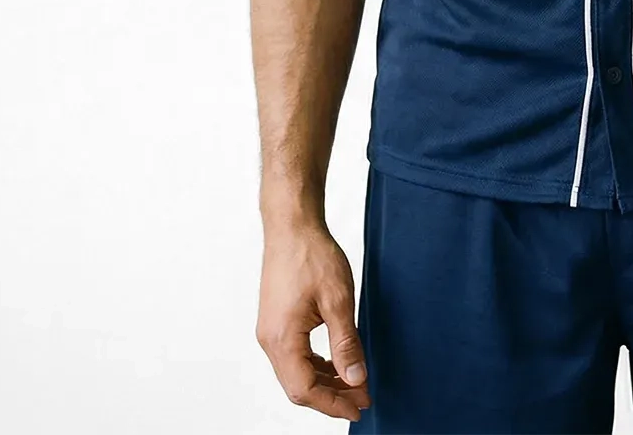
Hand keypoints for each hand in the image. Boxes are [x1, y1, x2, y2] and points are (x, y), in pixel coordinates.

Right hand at [256, 221, 371, 419]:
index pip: (305, 390)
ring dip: (324, 381)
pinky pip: (294, 356)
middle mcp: (269, 341)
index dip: (333, 404)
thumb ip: (346, 344)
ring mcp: (270, 331)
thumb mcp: (338, 300)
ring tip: (354, 382)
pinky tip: (336, 362)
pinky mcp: (276, 322)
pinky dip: (315, 365)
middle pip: (298, 387)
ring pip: (296, 373)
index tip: (359, 407)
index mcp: (281, 339)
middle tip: (362, 397)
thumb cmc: (312, 256)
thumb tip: (356, 379)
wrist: (292, 226)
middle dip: (331, 396)